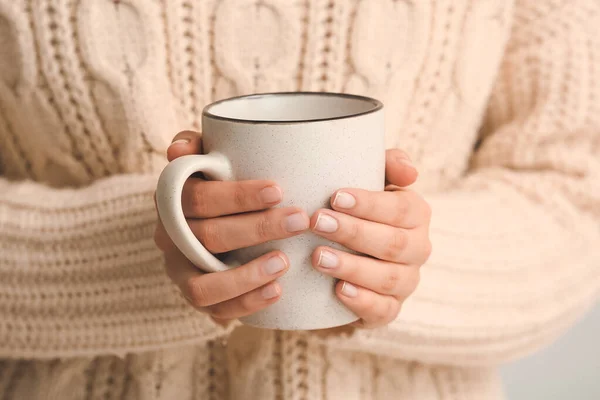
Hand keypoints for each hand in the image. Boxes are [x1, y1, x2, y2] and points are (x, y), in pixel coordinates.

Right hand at [153, 131, 309, 323]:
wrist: (211, 220)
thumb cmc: (217, 184)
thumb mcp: (207, 159)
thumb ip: (197, 147)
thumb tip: (180, 149)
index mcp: (171, 201)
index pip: (198, 197)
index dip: (237, 196)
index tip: (278, 190)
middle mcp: (169, 238)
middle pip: (208, 237)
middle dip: (258, 229)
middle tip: (299, 220)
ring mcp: (180, 272)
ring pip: (203, 284)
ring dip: (246, 275)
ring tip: (285, 262)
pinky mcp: (196, 298)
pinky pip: (215, 310)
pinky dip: (247, 303)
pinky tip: (278, 290)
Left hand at [310, 149, 430, 328]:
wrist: (340, 254)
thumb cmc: (353, 207)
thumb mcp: (369, 179)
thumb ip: (389, 164)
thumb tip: (410, 172)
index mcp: (416, 214)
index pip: (401, 209)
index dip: (370, 204)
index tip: (335, 197)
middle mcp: (417, 248)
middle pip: (394, 243)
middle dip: (354, 232)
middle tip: (316, 222)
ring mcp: (406, 282)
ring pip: (388, 278)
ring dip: (353, 267)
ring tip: (318, 257)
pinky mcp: (389, 309)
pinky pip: (384, 311)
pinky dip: (363, 301)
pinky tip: (339, 290)